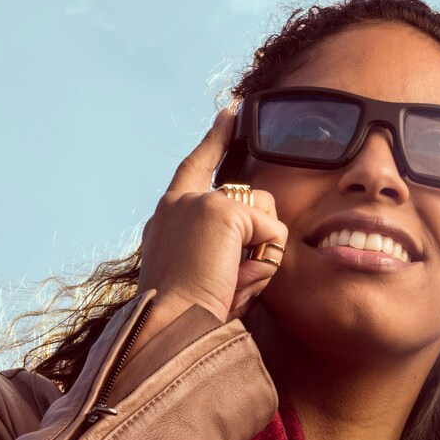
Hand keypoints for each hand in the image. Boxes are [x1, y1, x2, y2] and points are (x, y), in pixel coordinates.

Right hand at [139, 108, 289, 323]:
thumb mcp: (207, 278)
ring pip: (266, 218)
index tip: (230, 112)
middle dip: (260, 245)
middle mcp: (177, 203)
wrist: (171, 327)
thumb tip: (269, 234)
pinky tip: (235, 277)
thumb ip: (229, 251)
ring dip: (261, 257)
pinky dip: (264, 262)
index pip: (195, 167)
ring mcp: (198, 202)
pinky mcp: (221, 210)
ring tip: (230, 284)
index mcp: (166, 219)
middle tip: (231, 283)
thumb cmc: (191, 317)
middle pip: (250, 202)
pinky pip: (273, 234)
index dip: (215, 140)